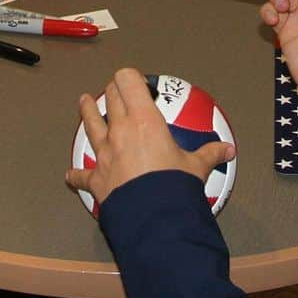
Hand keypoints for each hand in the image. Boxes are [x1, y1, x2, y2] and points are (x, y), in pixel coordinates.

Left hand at [64, 68, 234, 206]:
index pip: (128, 81)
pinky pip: (81, 175)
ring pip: (90, 124)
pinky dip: (76, 175)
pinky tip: (70, 175)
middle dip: (114, 91)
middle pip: (111, 97)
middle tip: (119, 92)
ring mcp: (105, 153)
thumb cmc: (175, 187)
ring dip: (87, 112)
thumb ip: (210, 154)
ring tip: (84, 102)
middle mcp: (120, 130)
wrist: (155, 220)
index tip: (138, 82)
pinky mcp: (96, 178)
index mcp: (144, 120)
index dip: (131, 77)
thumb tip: (228, 150)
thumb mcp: (196, 167)